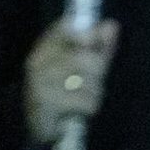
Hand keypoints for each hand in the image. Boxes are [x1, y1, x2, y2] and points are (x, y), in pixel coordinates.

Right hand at [23, 20, 118, 146]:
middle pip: (84, 58)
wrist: (35, 124)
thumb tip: (113, 25)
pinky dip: (89, 106)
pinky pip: (82, 101)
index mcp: (45, 46)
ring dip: (94, 92)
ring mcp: (40, 81)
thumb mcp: (81, 65)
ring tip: (86, 96)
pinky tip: (81, 109)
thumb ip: (97, 46)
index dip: (87, 35)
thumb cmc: (62, 90)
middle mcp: (39, 60)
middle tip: (95, 80)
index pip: (65, 27)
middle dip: (98, 72)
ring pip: (85, 81)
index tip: (93, 46)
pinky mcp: (46, 103)